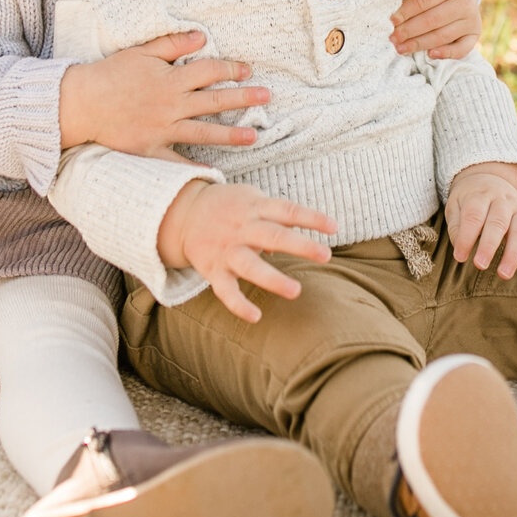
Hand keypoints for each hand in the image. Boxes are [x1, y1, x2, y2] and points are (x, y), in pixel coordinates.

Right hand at [59, 31, 269, 157]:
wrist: (81, 103)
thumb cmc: (109, 74)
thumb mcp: (141, 52)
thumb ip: (172, 45)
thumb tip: (201, 37)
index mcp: (170, 79)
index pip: (209, 71)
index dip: (230, 69)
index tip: (248, 71)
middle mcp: (171, 104)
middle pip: (214, 100)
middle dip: (243, 98)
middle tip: (267, 97)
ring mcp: (163, 129)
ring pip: (203, 131)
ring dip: (230, 134)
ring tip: (254, 137)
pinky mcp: (150, 149)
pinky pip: (177, 161)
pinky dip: (194, 168)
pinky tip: (214, 174)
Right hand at [155, 181, 335, 322]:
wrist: (183, 213)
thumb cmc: (230, 207)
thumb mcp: (252, 200)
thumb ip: (276, 216)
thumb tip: (300, 235)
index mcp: (255, 208)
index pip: (288, 210)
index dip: (311, 218)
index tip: (334, 227)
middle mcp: (242, 228)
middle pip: (273, 235)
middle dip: (300, 245)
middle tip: (326, 255)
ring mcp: (228, 250)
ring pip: (250, 265)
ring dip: (273, 278)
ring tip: (296, 291)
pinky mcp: (214, 270)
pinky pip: (226, 290)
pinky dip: (239, 304)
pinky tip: (256, 317)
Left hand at [391, 0, 479, 59]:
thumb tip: (387, 0)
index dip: (405, 11)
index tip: (389, 20)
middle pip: (432, 20)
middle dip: (408, 31)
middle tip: (391, 38)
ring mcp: (472, 16)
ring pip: (443, 35)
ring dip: (420, 44)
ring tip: (400, 48)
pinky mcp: (475, 30)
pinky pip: (463, 47)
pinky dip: (447, 53)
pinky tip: (430, 55)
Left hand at [445, 163, 516, 280]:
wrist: (491, 179)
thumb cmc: (470, 199)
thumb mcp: (456, 205)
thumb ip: (456, 225)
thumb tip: (460, 249)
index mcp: (481, 195)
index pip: (474, 216)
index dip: (466, 237)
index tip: (459, 257)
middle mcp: (503, 201)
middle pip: (498, 222)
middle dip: (489, 245)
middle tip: (480, 265)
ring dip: (513, 254)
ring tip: (504, 274)